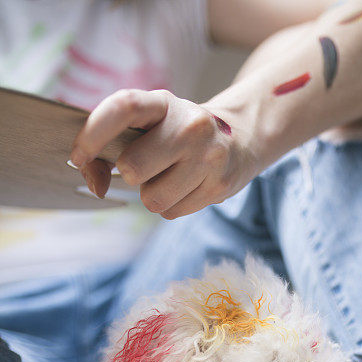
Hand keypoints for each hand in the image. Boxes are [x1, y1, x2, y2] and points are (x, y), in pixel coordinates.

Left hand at [70, 89, 255, 218]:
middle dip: (130, 175)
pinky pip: (172, 212)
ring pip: (153, 199)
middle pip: (133, 167)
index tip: (77, 156)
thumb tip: (96, 185)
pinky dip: (171, 205)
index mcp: (164, 103)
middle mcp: (190, 126)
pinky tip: (186, 187)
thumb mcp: (149, 126)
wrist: (238, 140)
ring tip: (170, 177)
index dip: (93, 133)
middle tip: (144, 166)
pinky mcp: (218, 186)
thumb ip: (112, 147)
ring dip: (152, 195)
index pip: (124, 107)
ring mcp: (208, 157)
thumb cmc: (178, 134)